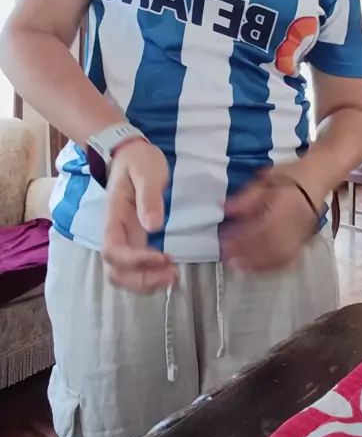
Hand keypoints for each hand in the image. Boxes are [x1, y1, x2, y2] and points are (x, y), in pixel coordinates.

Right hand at [101, 139, 177, 292]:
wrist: (131, 154)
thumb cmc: (138, 161)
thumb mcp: (146, 171)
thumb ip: (149, 197)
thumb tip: (153, 226)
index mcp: (113, 216)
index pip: (113, 250)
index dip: (135, 261)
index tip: (163, 257)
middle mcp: (115, 232)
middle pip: (114, 271)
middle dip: (141, 279)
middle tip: (172, 274)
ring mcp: (124, 239)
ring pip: (122, 275)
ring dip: (146, 282)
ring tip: (173, 275)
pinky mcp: (134, 240)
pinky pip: (134, 268)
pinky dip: (149, 277)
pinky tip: (168, 270)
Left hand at [220, 163, 319, 271]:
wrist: (316, 179)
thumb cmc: (288, 177)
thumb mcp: (264, 180)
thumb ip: (244, 198)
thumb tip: (223, 209)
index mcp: (284, 206)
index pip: (260, 227)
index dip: (241, 236)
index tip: (223, 240)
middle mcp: (294, 224)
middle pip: (268, 245)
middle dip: (245, 253)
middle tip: (226, 256)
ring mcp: (300, 236)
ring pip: (277, 256)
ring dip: (256, 263)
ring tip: (237, 265)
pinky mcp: (302, 242)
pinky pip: (287, 259)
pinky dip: (270, 266)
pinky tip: (256, 268)